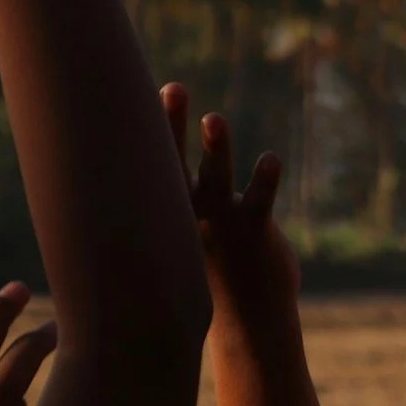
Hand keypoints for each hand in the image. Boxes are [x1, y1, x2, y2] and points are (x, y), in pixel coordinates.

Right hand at [162, 82, 298, 329]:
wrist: (248, 319)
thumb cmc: (215, 267)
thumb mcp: (188, 231)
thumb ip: (176, 196)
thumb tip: (154, 163)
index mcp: (171, 209)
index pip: (155, 161)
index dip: (148, 124)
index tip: (135, 87)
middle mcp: (191, 211)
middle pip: (176, 161)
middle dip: (173, 124)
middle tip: (172, 87)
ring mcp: (221, 221)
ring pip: (216, 179)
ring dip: (216, 149)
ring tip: (214, 118)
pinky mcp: (255, 232)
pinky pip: (259, 202)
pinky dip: (264, 180)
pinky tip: (270, 158)